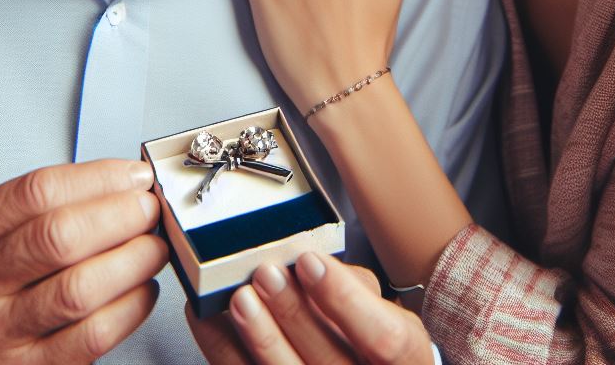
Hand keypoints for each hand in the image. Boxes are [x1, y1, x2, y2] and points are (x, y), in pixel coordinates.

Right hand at [0, 159, 166, 364]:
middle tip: (150, 208)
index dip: (99, 178)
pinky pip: (90, 337)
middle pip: (58, 238)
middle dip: (121, 216)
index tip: (135, 175)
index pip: (37, 192)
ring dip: (133, 260)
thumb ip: (40, 205)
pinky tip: (142, 289)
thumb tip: (124, 184)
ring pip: (78, 290)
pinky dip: (130, 307)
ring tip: (154, 246)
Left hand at [188, 253, 433, 364]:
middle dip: (291, 312)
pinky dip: (223, 348)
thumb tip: (307, 260)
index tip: (310, 261)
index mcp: (405, 360)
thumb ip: (355, 288)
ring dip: (259, 337)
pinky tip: (208, 319)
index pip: (384, 337)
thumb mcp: (384, 309)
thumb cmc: (373, 340)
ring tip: (240, 297)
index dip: (344, 299)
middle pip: (327, 360)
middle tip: (265, 272)